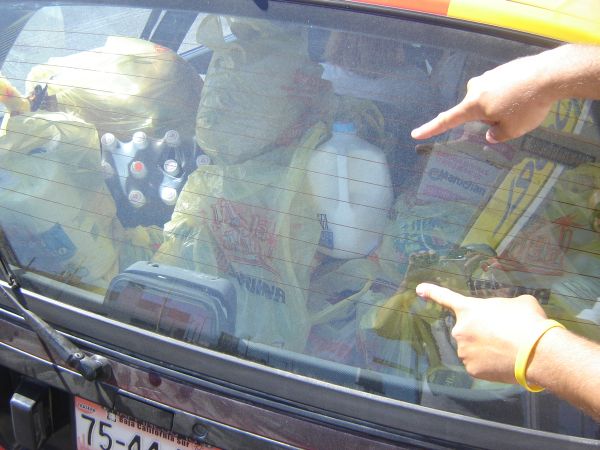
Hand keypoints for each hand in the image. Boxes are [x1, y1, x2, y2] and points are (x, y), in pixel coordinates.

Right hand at [411, 53, 555, 142]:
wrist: (550, 74)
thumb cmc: (527, 106)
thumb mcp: (512, 131)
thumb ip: (497, 136)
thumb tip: (491, 134)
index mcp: (473, 105)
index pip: (447, 120)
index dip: (430, 129)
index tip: (416, 133)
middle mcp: (477, 88)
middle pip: (475, 108)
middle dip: (488, 116)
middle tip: (510, 119)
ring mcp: (490, 75)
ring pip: (490, 97)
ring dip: (501, 104)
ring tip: (524, 106)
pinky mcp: (504, 68)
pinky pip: (502, 86)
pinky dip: (512, 93)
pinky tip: (528, 94)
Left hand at [415, 283, 547, 383]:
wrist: (537, 352)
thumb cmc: (528, 322)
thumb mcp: (517, 303)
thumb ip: (502, 306)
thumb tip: (504, 314)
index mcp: (469, 309)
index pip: (446, 297)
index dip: (432, 292)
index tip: (419, 289)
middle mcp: (460, 330)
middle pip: (468, 329)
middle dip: (481, 332)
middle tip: (503, 335)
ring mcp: (464, 351)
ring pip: (472, 348)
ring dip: (485, 348)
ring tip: (507, 348)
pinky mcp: (472, 370)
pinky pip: (478, 364)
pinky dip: (489, 364)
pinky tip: (504, 361)